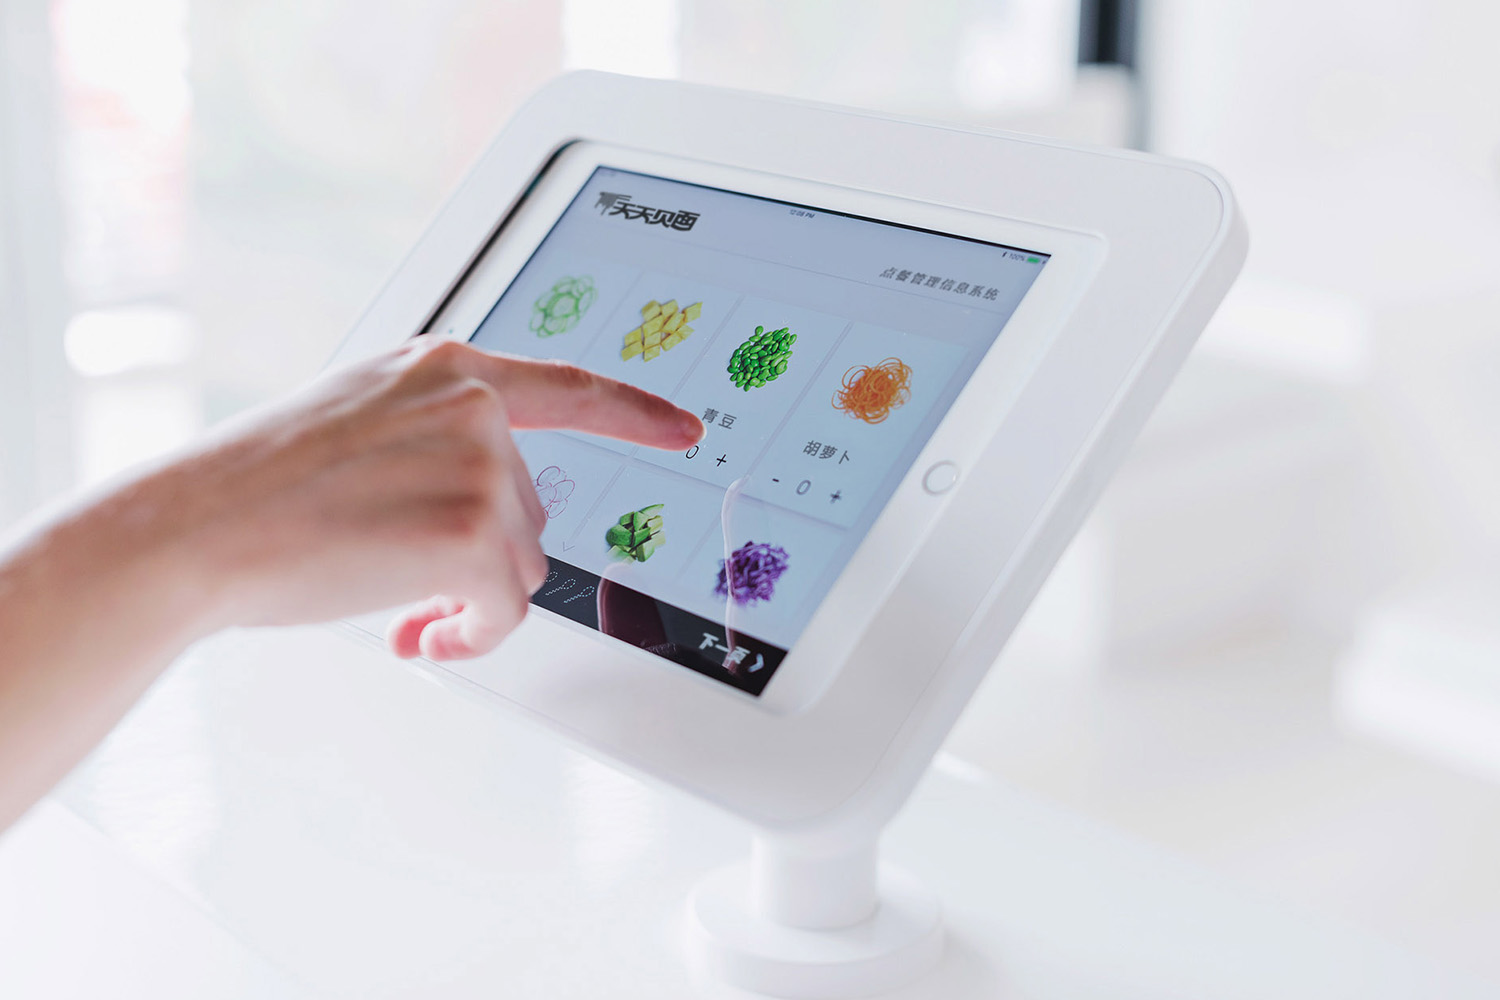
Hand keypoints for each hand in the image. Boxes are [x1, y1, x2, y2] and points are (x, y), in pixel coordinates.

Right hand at [170, 337, 702, 657]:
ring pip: (522, 564)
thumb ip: (440, 442)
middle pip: (531, 509)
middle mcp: (473, 403)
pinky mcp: (474, 530)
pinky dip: (469, 634)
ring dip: (467, 594)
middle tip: (400, 568)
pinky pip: (506, 610)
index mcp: (446, 366)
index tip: (685, 427)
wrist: (196, 525)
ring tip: (390, 589)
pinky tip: (417, 629)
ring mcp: (479, 463)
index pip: (569, 386)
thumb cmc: (261, 486)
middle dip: (477, 553)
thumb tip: (501, 523)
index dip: (635, 412)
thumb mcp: (362, 422)